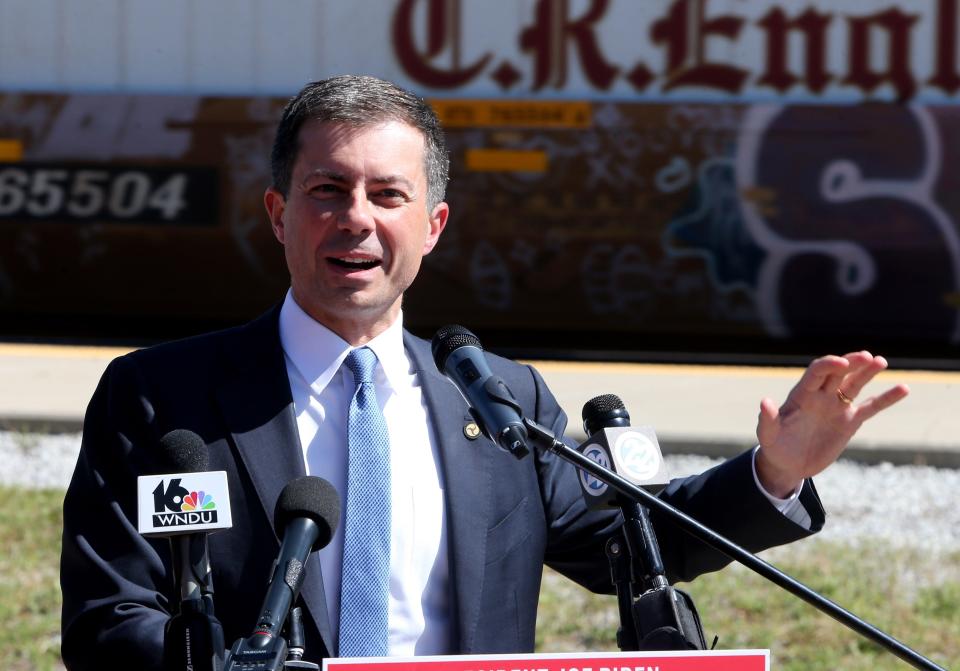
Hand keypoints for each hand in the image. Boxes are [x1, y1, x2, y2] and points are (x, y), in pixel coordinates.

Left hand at [755, 351, 908, 496]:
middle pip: (838, 373)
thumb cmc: (775, 446)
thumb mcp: (768, 435)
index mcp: (801, 395)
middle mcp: (821, 396)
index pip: (816, 373)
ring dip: (867, 373)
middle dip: (851, 363)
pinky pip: (871, 407)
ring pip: (855, 385)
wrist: (788, 464)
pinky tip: (903, 388)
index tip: (841, 363)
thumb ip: (767, 419)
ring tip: (881, 361)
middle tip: (867, 357)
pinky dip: (886, 398)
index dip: (828, 365)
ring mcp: (837, 407)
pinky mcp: (850, 422)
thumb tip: (765, 402)